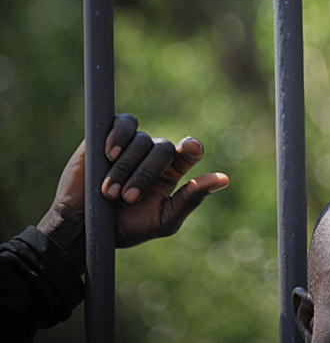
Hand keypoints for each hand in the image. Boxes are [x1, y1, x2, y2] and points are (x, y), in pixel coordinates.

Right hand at [37, 114, 228, 274]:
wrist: (85, 228)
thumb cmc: (126, 228)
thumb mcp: (164, 220)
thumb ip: (192, 199)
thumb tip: (223, 179)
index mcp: (172, 173)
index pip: (189, 152)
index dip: (192, 147)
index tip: (191, 147)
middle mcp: (153, 156)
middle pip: (163, 149)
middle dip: (146, 174)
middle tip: (128, 198)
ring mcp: (131, 145)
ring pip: (141, 140)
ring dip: (126, 168)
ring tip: (110, 192)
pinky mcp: (107, 136)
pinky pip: (124, 123)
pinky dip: (119, 135)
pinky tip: (110, 154)